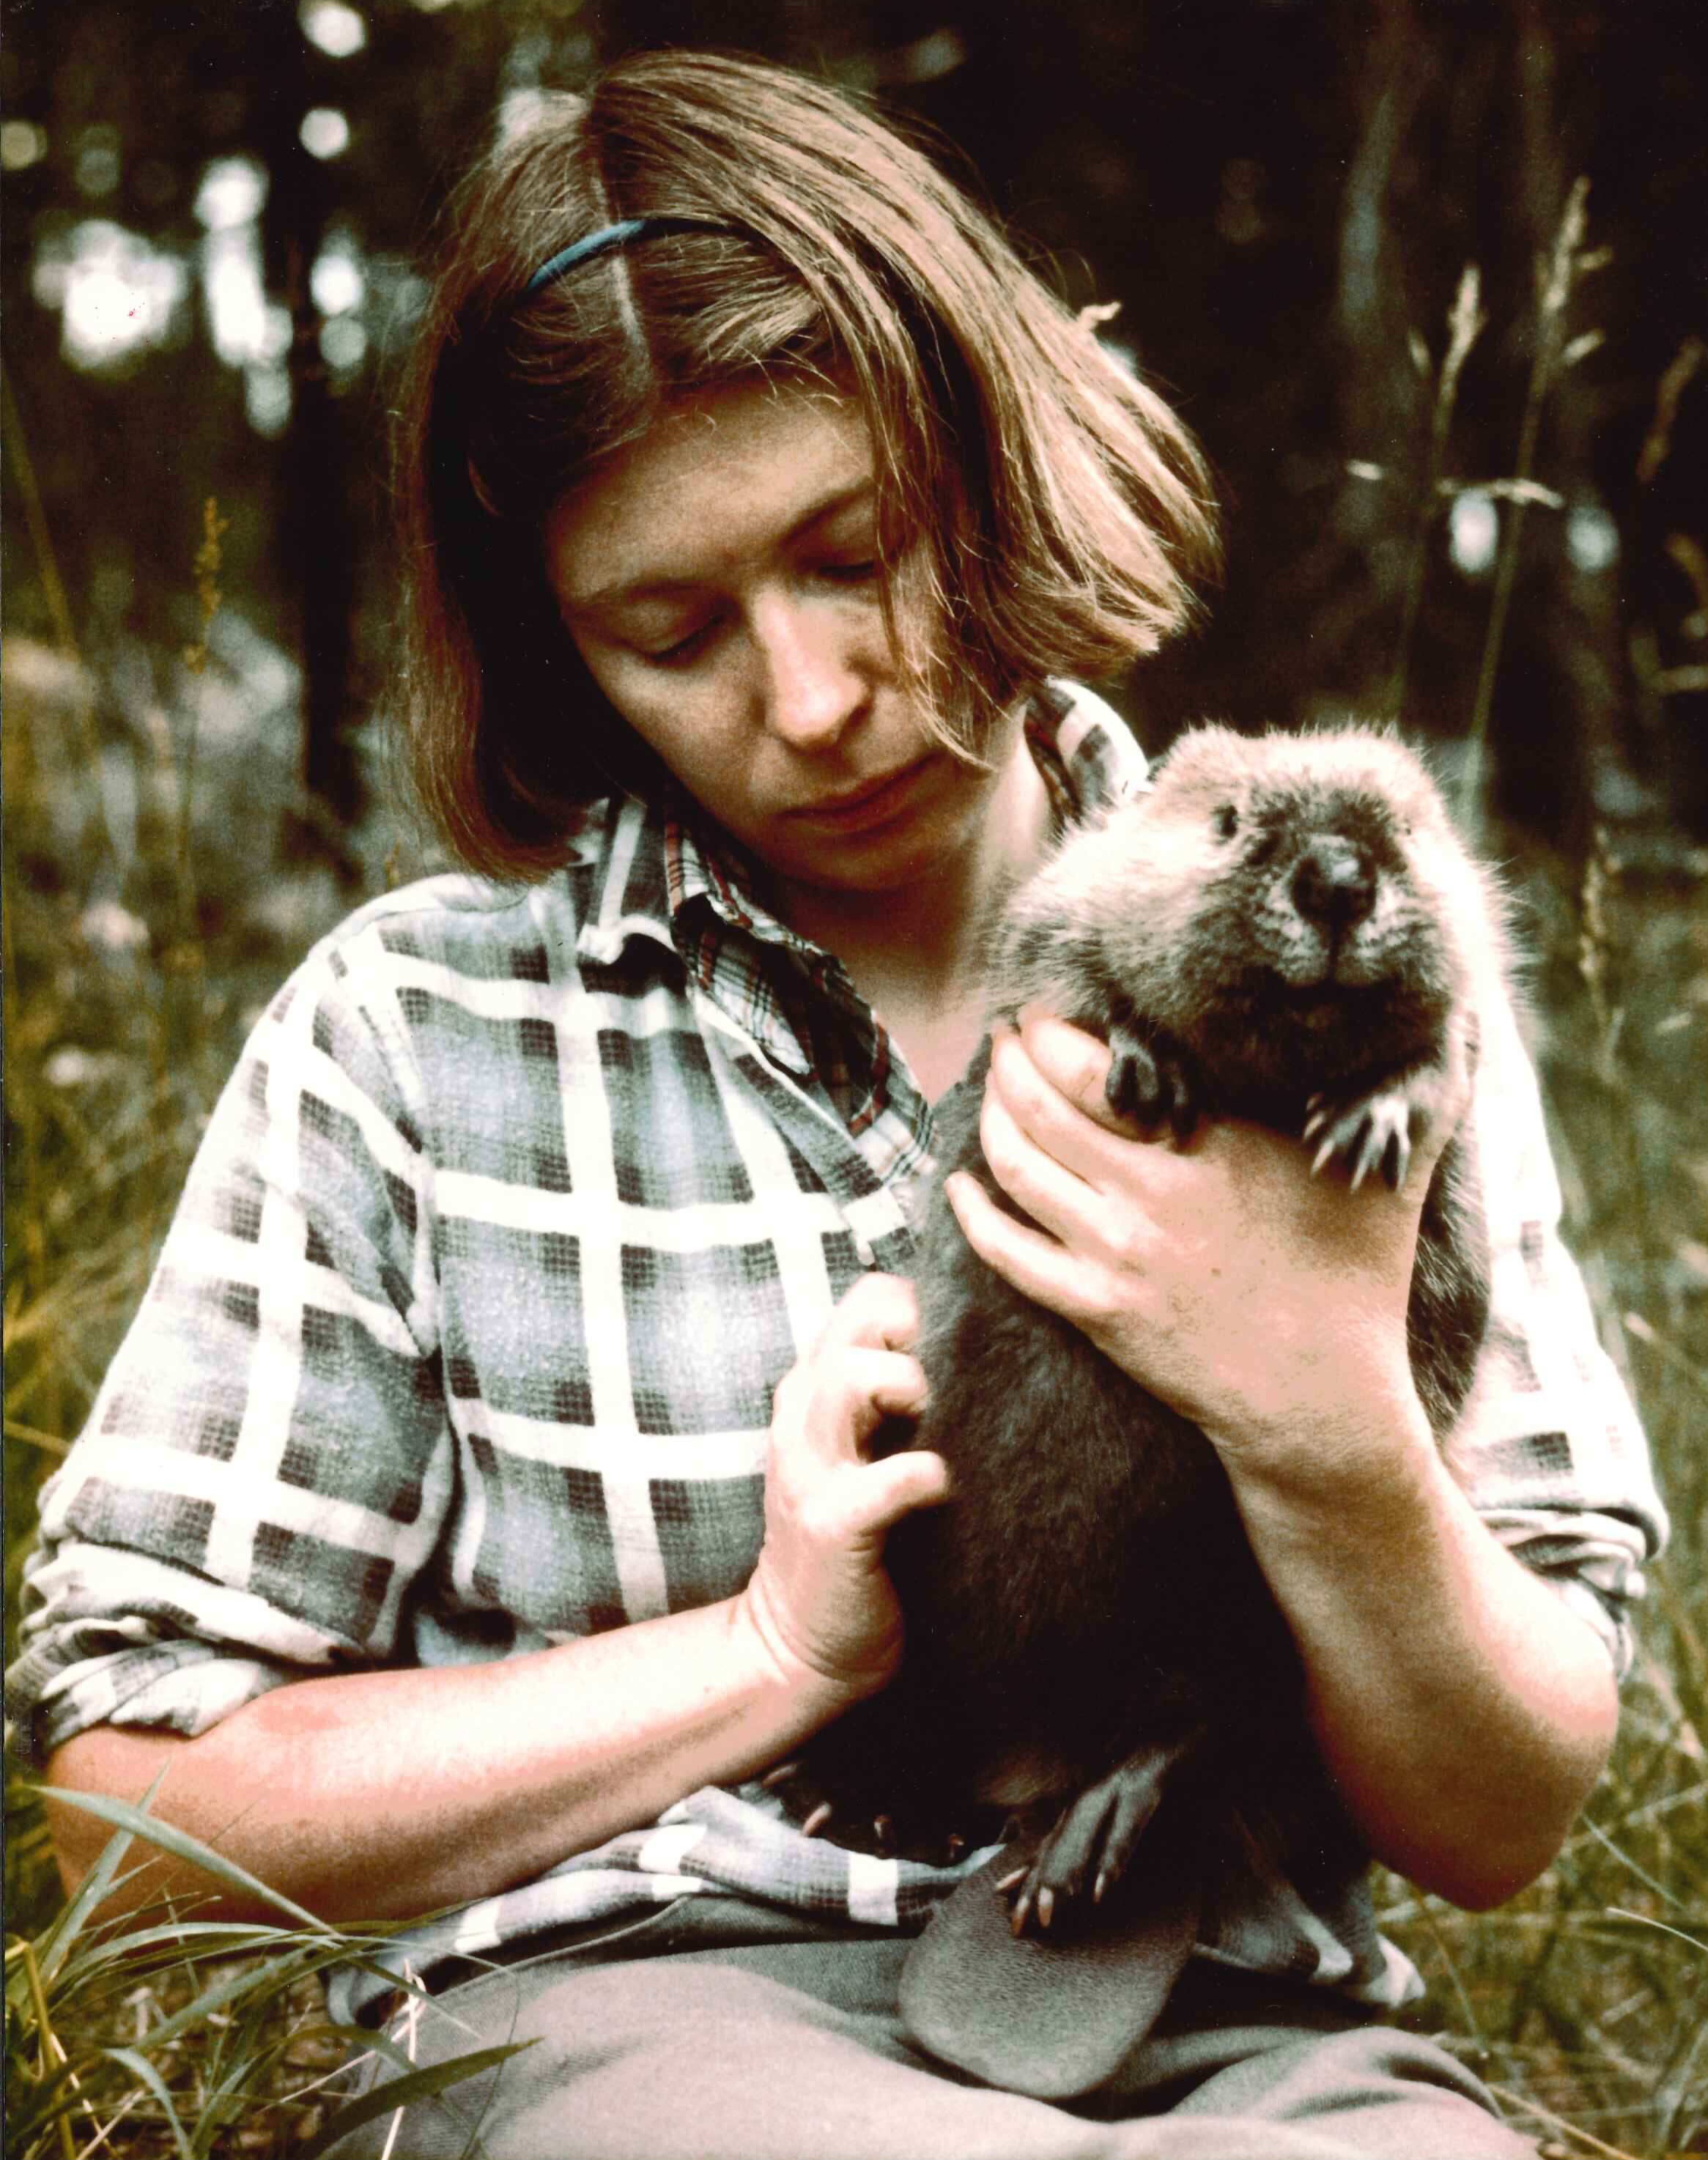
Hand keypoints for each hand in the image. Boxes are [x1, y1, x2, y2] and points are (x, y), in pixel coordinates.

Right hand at [737, 1274, 948, 1701]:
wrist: (798, 1648)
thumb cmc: (860, 1544)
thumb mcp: (866, 1454)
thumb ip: (900, 1403)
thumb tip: (989, 1355)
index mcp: (816, 1391)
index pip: (870, 1298)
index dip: (925, 1307)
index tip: (968, 1350)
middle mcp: (803, 1417)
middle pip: (860, 1317)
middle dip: (922, 1333)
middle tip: (960, 1382)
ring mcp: (809, 1469)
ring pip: (851, 1376)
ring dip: (913, 1388)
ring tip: (944, 1425)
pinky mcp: (831, 1525)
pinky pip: (884, 1480)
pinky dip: (924, 1476)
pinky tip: (945, 1490)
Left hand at [946, 1015, 1460, 1474]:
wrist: (1322, 1409)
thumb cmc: (1357, 1289)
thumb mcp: (1390, 1181)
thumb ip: (1412, 1099)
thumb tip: (1462, 1025)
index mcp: (1213, 1149)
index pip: (1100, 1068)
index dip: (1052, 1034)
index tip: (1041, 1016)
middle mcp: (1154, 1196)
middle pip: (1042, 1106)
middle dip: (1009, 1063)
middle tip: (1002, 1041)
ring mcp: (1117, 1258)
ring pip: (1015, 1169)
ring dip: (988, 1122)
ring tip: (989, 1094)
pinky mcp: (1097, 1315)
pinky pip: (1008, 1255)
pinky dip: (972, 1215)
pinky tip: (956, 1188)